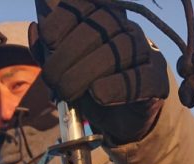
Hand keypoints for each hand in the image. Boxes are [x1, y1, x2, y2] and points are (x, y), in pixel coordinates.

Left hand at [29, 0, 168, 144]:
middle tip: (52, 79)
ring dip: (88, 71)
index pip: (86, 6)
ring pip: (122, 49)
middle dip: (69, 52)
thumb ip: (48, 52)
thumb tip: (35, 29)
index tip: (48, 39)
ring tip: (68, 93)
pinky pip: (142, 78)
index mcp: (104, 20)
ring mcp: (145, 53)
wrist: (121, 122)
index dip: (64, 18)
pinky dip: (117, 87)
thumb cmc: (92, 89)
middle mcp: (127, 29)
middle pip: (102, 26)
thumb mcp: (65, 71)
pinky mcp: (157, 81)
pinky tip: (98, 95)